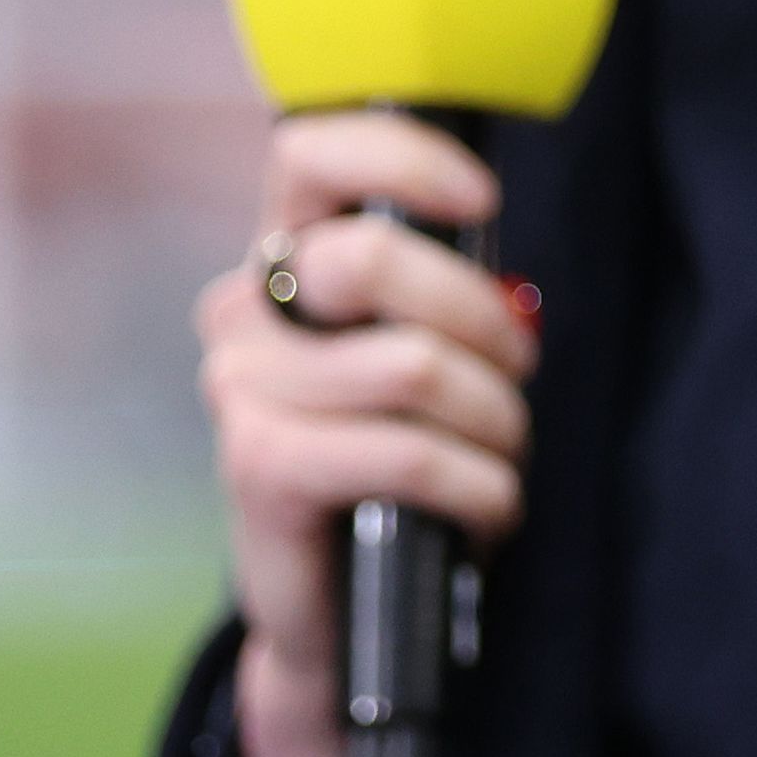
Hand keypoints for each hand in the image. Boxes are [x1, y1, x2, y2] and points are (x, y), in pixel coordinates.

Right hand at [195, 111, 541, 756]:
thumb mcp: (418, 346)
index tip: (482, 201)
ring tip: (501, 454)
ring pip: (412, 366)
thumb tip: (494, 252)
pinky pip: (405, 454)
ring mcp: (240, 389)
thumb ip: (436, 285)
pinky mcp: (259, 468)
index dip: (402, 159)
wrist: (339, 604)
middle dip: (479, 318)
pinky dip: (477, 484)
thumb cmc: (392, 453)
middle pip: (373, 259)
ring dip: (494, 419)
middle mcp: (243, 311)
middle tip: (516, 369)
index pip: (310, 153)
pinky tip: (488, 505)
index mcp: (282, 255)